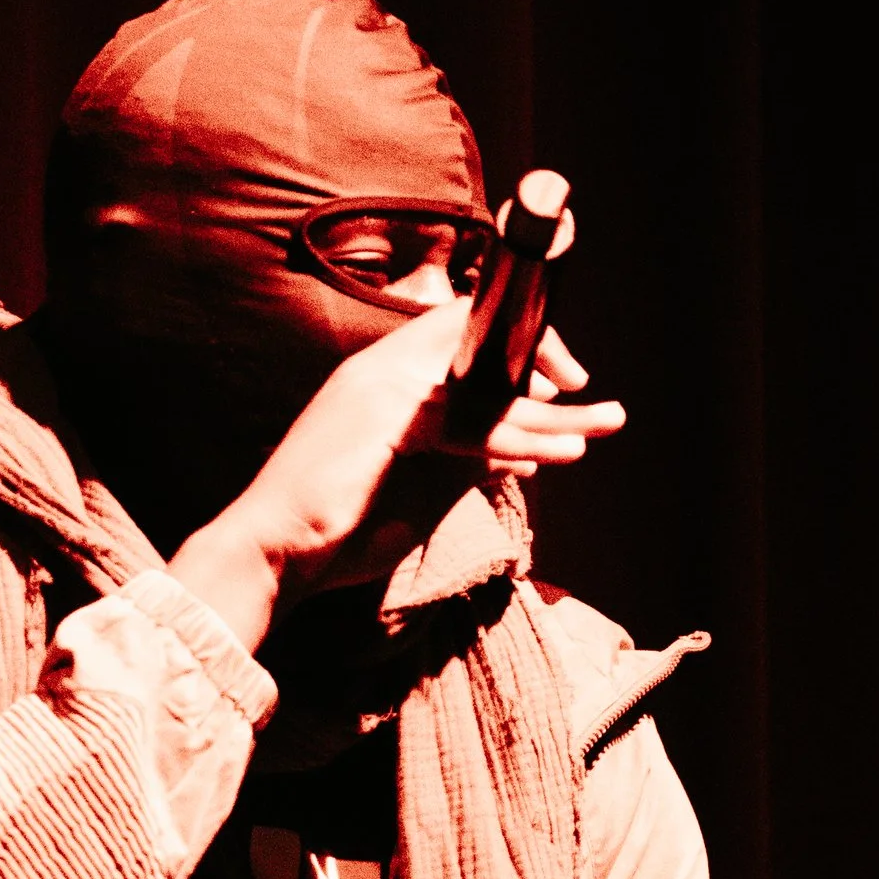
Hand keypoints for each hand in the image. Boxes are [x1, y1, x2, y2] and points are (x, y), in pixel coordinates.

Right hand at [172, 304, 623, 652]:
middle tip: (598, 398)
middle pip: (480, 334)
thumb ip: (465, 451)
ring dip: (551, 412)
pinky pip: (467, 422)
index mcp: (385, 373)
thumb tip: (525, 444)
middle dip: (546, 356)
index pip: (462, 325)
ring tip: (605, 425)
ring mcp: (382, 387)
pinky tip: (547, 458)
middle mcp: (383, 366)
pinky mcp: (387, 420)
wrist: (274, 553)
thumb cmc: (338, 525)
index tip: (559, 382)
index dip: (518, 344)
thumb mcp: (418, 480)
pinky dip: (512, 440)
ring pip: (485, 386)